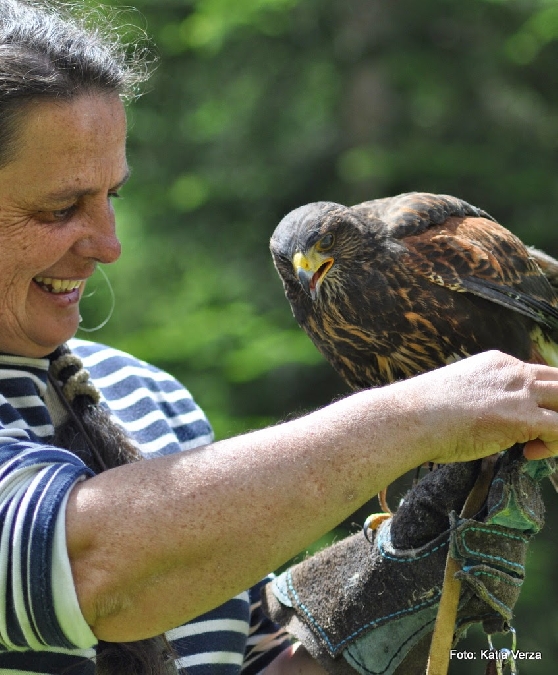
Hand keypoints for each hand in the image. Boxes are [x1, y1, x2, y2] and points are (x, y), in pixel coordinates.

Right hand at [391, 350, 557, 463]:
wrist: (412, 417)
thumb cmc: (424, 412)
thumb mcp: (458, 393)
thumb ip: (481, 399)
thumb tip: (486, 421)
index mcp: (498, 363)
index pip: (539, 375)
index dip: (542, 399)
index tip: (525, 423)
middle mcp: (513, 372)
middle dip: (556, 408)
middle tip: (540, 434)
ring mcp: (519, 393)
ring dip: (557, 427)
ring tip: (538, 445)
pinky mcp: (522, 417)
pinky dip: (555, 444)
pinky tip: (530, 453)